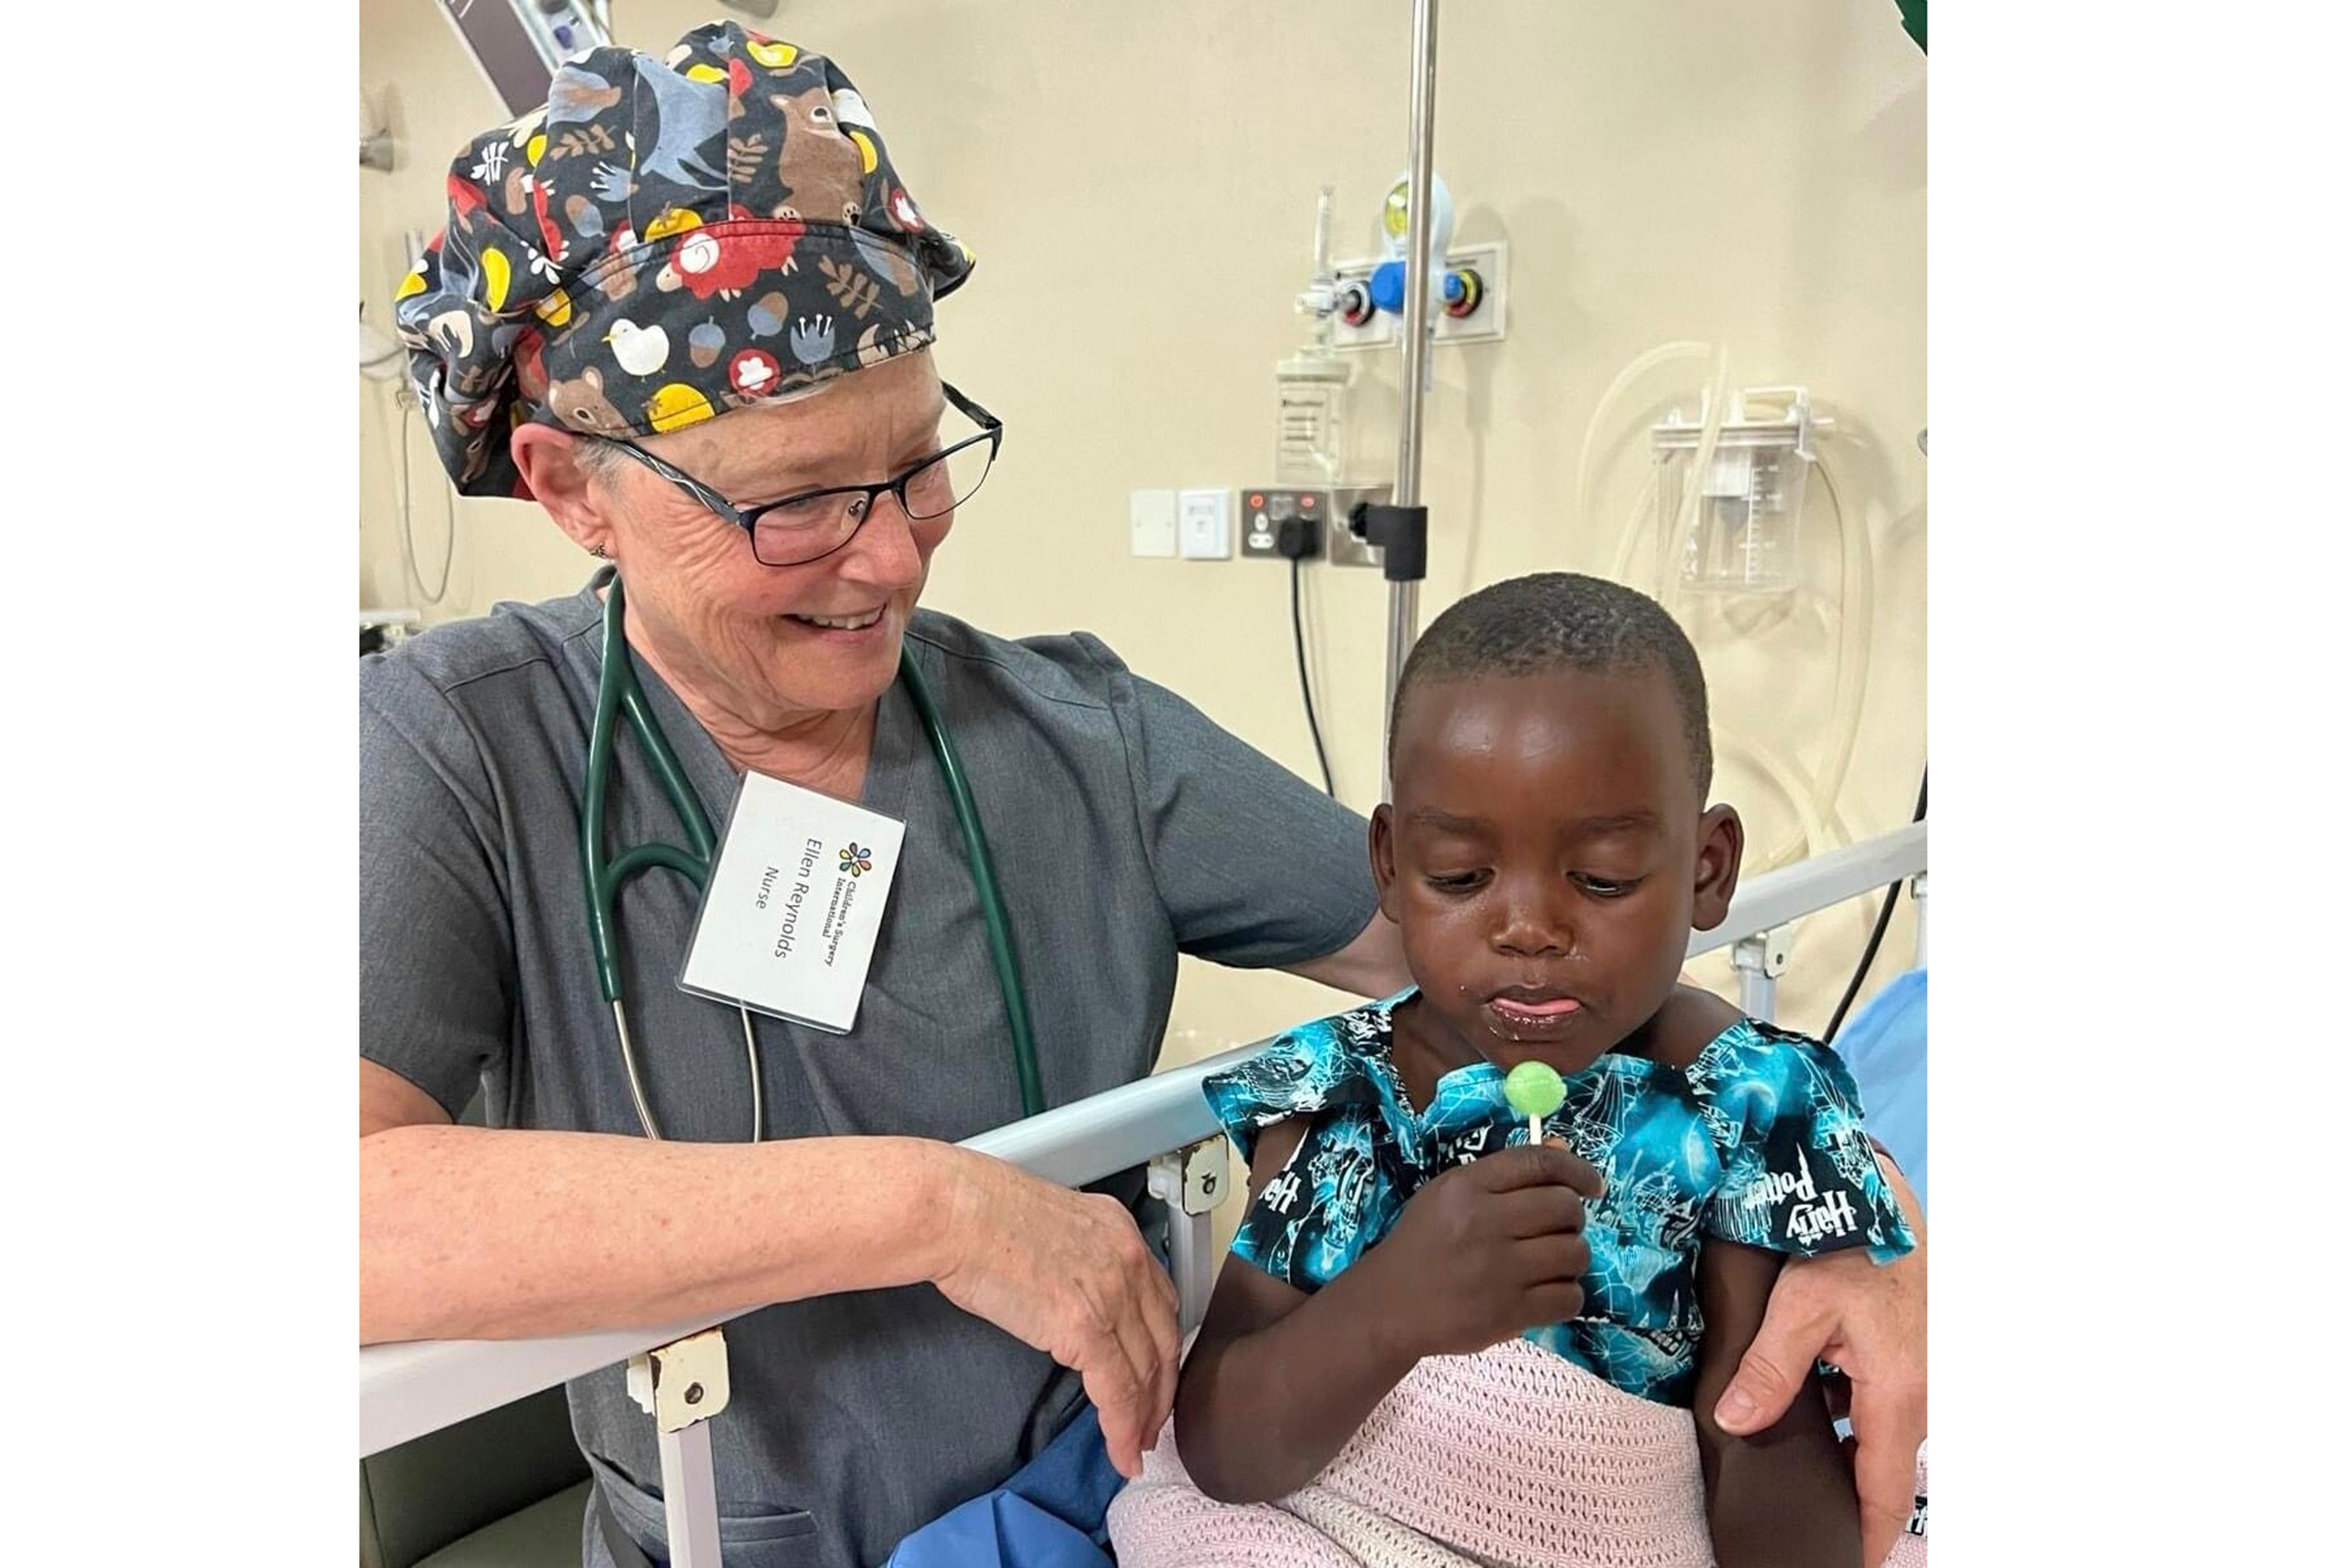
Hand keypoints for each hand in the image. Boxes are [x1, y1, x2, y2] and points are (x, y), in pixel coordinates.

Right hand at [925, 1149, 1179, 1479]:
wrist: (956, 1211)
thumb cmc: (980, 1214)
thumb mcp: (1051, 1227)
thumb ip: (1076, 1262)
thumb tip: (1071, 1300)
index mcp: (1119, 1230)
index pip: (1160, 1300)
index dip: (1163, 1346)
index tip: (1157, 1375)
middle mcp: (1128, 1259)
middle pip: (1164, 1339)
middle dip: (1162, 1389)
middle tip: (1153, 1422)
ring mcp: (1112, 1293)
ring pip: (1147, 1372)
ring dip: (1145, 1418)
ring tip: (1136, 1446)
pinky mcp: (1086, 1326)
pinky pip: (1118, 1392)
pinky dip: (1123, 1430)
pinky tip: (1122, 1452)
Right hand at [1366, 1141, 1602, 1361]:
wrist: (1390, 1305)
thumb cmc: (1423, 1243)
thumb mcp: (1450, 1194)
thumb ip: (1506, 1173)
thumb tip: (1563, 1148)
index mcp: (1465, 1187)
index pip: (1538, 1163)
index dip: (1577, 1169)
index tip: (1592, 1185)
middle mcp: (1484, 1223)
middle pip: (1565, 1207)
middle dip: (1573, 1217)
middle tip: (1559, 1229)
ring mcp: (1498, 1271)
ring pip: (1574, 1253)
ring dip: (1572, 1257)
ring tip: (1551, 1262)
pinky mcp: (1509, 1313)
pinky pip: (1570, 1298)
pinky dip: (1567, 1295)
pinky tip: (1548, 1292)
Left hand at [1714, 1155, 1925, 1567]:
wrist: (1880, 1199)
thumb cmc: (1849, 1246)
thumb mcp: (1801, 1306)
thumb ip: (1769, 1369)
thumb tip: (1736, 1423)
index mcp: (1900, 1397)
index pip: (1886, 1492)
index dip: (1869, 1536)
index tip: (1848, 1561)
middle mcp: (1922, 1395)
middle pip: (1882, 1467)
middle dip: (1848, 1493)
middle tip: (1806, 1511)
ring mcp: (1921, 1375)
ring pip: (1879, 1433)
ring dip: (1845, 1446)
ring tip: (1799, 1459)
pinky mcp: (1910, 1355)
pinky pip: (1878, 1402)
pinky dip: (1850, 1410)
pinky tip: (1813, 1398)